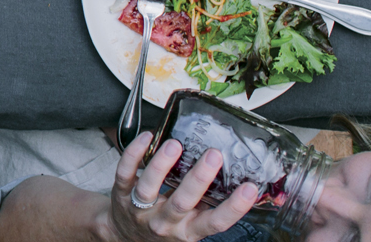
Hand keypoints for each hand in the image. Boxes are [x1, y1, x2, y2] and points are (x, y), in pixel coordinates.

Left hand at [106, 134, 258, 241]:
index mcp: (188, 230)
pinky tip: (147, 138)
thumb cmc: (165, 227)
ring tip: (176, 144)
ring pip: (150, 187)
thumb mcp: (190, 226)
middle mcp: (165, 222)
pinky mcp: (120, 194)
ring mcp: (140, 208)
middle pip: (182, 202)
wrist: (125, 236)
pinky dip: (134, 154)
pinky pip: (125, 173)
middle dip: (199, 178)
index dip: (234, 207)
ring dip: (162, 164)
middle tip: (214, 155)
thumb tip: (238, 182)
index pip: (215, 223)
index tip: (249, 188)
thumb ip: (208, 207)